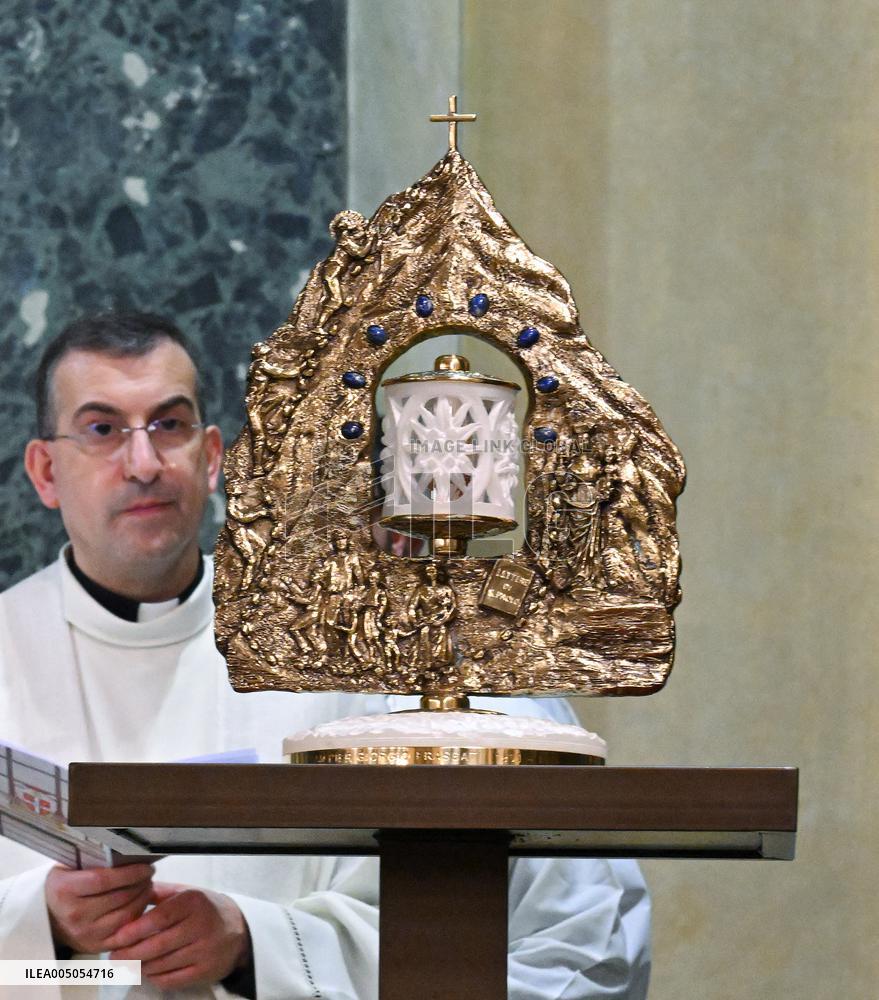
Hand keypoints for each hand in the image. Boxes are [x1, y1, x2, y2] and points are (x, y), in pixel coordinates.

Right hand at [45, 863, 153, 954]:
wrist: (48, 917)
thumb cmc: (65, 886)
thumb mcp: (70, 867)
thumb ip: (96, 861)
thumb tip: (131, 854)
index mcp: (65, 890)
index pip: (104, 879)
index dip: (131, 872)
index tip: (146, 866)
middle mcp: (74, 914)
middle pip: (120, 897)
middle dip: (141, 883)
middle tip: (149, 874)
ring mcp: (85, 934)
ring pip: (126, 915)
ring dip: (143, 899)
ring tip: (147, 886)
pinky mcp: (95, 947)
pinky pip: (125, 933)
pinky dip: (138, 918)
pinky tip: (141, 905)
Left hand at [108, 883, 250, 990]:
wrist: (238, 930)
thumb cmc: (205, 910)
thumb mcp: (187, 893)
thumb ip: (160, 893)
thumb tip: (131, 892)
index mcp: (194, 902)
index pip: (160, 918)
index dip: (135, 930)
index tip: (116, 937)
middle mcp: (201, 925)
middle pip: (158, 945)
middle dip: (131, 953)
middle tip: (114, 956)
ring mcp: (205, 950)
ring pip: (162, 965)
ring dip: (140, 966)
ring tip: (127, 964)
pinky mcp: (206, 971)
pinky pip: (172, 979)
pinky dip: (155, 977)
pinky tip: (148, 971)